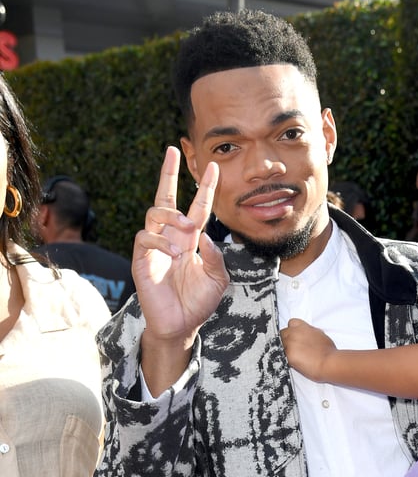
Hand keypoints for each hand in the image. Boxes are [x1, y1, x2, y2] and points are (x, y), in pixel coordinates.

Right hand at [134, 146, 229, 345]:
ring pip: (154, 213)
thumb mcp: (218, 280)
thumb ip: (216, 257)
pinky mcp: (141, 259)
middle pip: (166, 198)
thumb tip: (205, 236)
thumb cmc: (198, 303)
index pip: (198, 208)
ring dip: (173, 215)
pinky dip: (160, 241)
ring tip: (189, 227)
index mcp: (191, 241)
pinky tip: (173, 253)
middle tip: (172, 151)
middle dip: (168, 174)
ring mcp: (155, 247)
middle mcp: (172, 238)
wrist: (181, 325)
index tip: (214, 168)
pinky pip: (145, 237)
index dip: (205, 189)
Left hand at [281, 317, 336, 379]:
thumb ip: (310, 332)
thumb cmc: (328, 351)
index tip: (295, 336)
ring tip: (294, 357)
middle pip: (282, 334)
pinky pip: (281, 355)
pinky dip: (285, 358)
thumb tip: (307, 335)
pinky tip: (293, 362)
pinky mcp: (288, 354)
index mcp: (303, 326)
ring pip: (279, 344)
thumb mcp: (320, 335)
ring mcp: (290, 343)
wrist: (329, 362)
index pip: (291, 323)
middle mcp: (294, 332)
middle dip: (286, 340)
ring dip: (284, 349)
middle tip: (294, 349)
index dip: (292, 330)